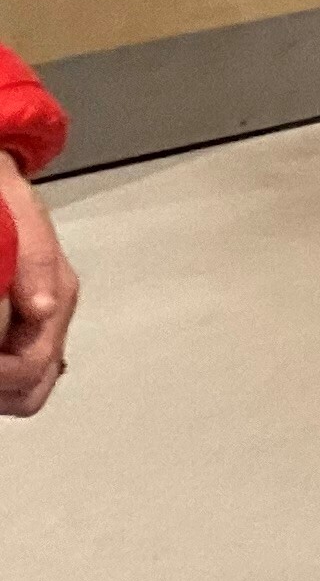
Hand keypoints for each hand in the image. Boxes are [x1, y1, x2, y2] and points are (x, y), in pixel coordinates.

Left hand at [0, 164, 78, 416]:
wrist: (1, 188)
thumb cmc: (5, 201)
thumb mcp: (19, 218)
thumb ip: (33, 258)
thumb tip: (43, 309)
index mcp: (54, 295)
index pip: (31, 366)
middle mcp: (49, 317)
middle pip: (32, 391)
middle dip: (0, 390)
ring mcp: (36, 325)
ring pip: (25, 391)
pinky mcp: (20, 327)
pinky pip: (17, 372)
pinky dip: (0, 375)